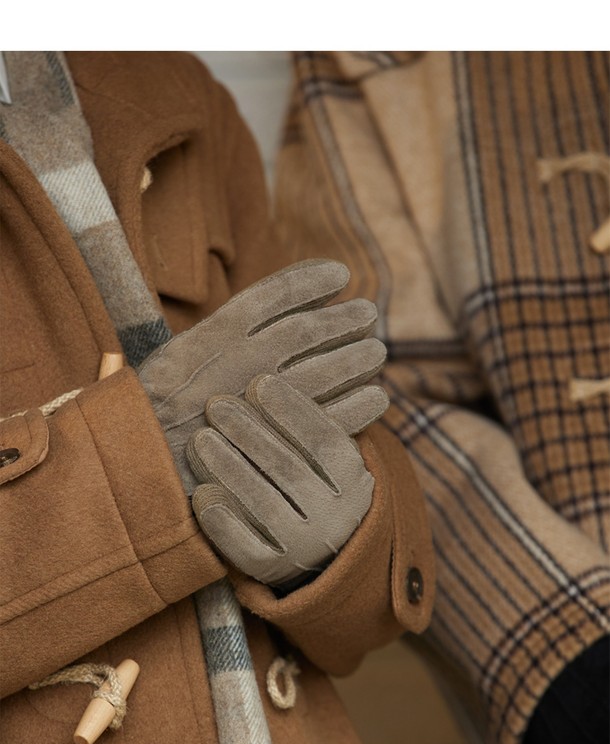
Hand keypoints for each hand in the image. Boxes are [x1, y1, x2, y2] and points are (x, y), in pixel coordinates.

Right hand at [137, 259, 385, 493]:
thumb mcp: (178, 356)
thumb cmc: (159, 409)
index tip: (340, 274)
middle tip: (368, 315)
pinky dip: (359, 406)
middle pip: (310, 331)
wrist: (141, 463)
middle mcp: (240, 364)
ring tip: (377, 352)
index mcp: (214, 336)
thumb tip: (277, 310)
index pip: (275, 295)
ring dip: (357, 358)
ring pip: (324, 370)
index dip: (312, 280)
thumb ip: (223, 333)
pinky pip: (328, 419)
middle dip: (345, 320)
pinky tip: (377, 398)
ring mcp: (259, 404)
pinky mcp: (275, 443)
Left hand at [187, 375, 380, 584]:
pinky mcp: (272, 571)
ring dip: (229, 467)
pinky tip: (201, 492)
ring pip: (264, 505)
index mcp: (355, 481)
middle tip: (217, 403)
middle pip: (290, 469)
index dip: (293, 409)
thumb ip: (314, 412)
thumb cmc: (310, 480)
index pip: (325, 441)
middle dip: (250, 432)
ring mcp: (304, 548)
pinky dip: (222, 519)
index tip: (260, 381)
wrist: (316, 552)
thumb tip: (292, 351)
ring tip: (201, 438)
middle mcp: (336, 517)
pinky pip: (244, 547)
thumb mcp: (324, 452)